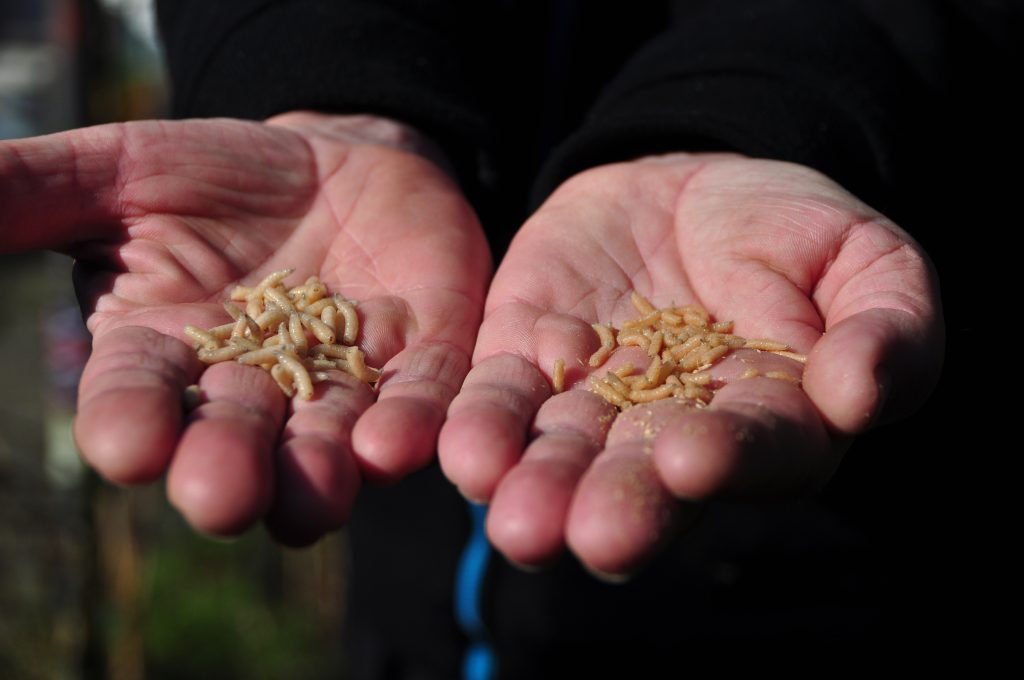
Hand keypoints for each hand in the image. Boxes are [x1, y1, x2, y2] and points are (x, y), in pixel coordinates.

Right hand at [1, 112, 489, 544]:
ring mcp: (341, 382)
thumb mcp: (119, 173)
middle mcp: (251, 389)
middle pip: (234, 443)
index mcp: (166, 353)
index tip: (128, 447)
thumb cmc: (218, 176)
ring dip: (318, 476)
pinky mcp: (420, 361)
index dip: (131, 424)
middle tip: (218, 496)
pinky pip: (417, 402)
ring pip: (326, 446)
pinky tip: (393, 446)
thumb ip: (28, 195)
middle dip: (227, 469)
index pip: (137, 399)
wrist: (338, 160)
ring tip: (312, 498)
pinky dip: (408, 425)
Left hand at [438, 153, 940, 577]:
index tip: (694, 459)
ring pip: (562, 455)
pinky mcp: (526, 356)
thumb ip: (887, 325)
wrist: (692, 186)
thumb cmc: (792, 233)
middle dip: (619, 507)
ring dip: (537, 488)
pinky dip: (482, 425)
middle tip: (592, 536)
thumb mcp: (865, 259)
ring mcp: (591, 400)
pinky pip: (500, 397)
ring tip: (515, 519)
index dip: (729, 458)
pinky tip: (463, 453)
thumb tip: (861, 392)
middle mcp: (670, 434)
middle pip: (645, 481)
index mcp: (769, 424)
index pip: (755, 452)